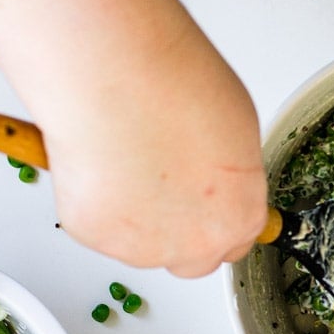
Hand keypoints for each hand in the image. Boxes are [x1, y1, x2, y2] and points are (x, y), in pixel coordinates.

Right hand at [40, 22, 268, 277]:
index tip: (202, 206)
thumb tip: (216, 177)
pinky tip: (100, 158)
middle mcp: (197, 243)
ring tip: (127, 155)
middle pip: (191, 257)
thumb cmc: (177, 87)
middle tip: (161, 182)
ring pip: (140, 243)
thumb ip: (229, 173)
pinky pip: (97, 225)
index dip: (215, 219)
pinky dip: (93, 198)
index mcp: (240, 216)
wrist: (118, 77)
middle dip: (177, 229)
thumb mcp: (236, 128)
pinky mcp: (95, 235)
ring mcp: (144, 246)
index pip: (235, 243)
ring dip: (134, 214)